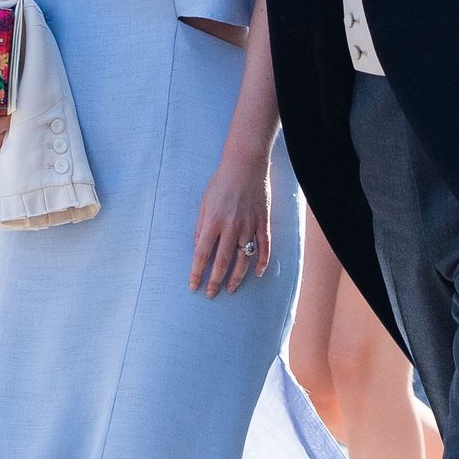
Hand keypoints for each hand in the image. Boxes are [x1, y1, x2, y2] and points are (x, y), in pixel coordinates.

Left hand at [189, 154, 270, 297]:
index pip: (202, 254)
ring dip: (237, 277)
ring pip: (244, 259)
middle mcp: (231, 227)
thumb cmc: (221, 182)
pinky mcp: (264, 222)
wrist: (245, 164)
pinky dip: (262, 262)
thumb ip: (201, 227)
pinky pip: (264, 247)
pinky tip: (258, 274)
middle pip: (222, 262)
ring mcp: (250, 226)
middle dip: (215, 281)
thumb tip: (199, 249)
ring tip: (231, 289)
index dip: (197, 273)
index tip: (194, 286)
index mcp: (213, 221)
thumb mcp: (204, 203)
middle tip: (211, 294)